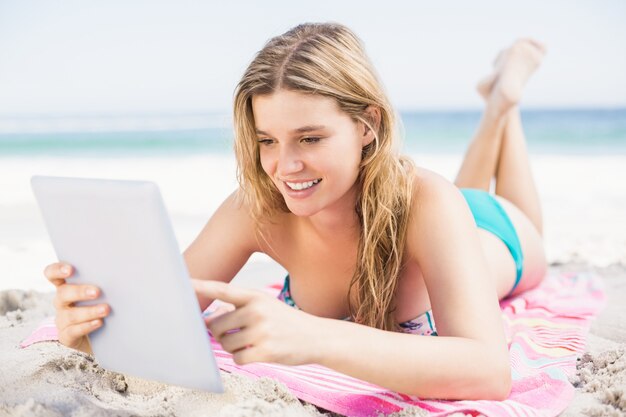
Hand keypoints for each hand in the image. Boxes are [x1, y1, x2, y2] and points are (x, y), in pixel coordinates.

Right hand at [44, 262, 109, 353]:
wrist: (102, 335)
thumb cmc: (103, 304)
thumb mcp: (102, 292)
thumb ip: (104, 282)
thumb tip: (122, 272)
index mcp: (67, 286)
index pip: (52, 274)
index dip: (57, 270)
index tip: (70, 269)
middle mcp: (62, 302)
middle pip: (63, 294)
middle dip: (80, 292)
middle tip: (97, 292)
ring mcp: (62, 319)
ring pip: (70, 315)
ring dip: (89, 311)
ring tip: (105, 309)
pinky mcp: (67, 336)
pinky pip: (72, 332)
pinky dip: (86, 326)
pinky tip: (99, 322)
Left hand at [191, 279, 320, 366]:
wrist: (316, 337)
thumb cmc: (287, 322)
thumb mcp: (266, 305)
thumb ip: (239, 308)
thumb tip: (209, 320)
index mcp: (255, 296)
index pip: (222, 290)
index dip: (201, 286)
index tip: (183, 282)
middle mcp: (257, 310)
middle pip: (216, 325)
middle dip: (220, 334)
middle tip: (234, 334)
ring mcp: (261, 331)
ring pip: (225, 344)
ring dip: (233, 348)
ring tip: (250, 343)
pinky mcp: (265, 351)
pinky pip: (237, 359)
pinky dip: (243, 359)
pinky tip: (256, 353)